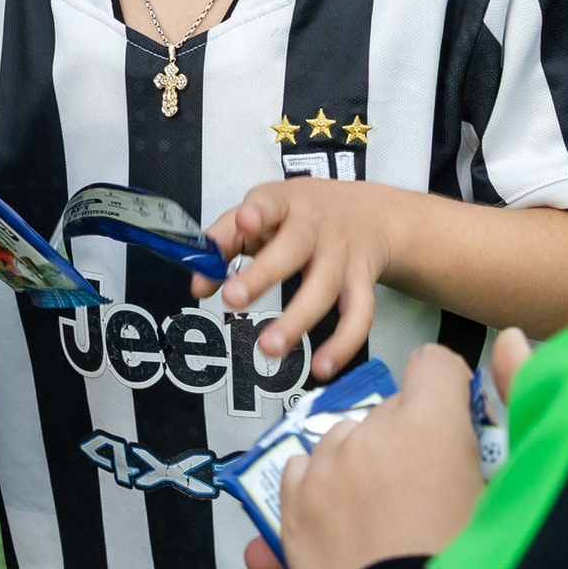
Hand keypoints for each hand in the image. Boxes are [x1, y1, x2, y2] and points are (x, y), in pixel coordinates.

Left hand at [198, 177, 417, 378]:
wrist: (369, 214)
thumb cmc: (302, 215)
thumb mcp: (263, 211)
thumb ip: (224, 241)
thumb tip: (199, 284)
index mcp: (285, 204)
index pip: (270, 202)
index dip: (258, 212)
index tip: (245, 222)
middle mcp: (317, 228)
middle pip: (294, 249)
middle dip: (263, 275)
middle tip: (233, 298)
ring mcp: (342, 256)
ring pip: (324, 288)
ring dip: (297, 321)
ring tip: (269, 347)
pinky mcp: (362, 284)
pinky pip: (359, 317)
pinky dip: (343, 345)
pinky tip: (321, 366)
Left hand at [244, 333, 534, 568]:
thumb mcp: (513, 489)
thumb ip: (516, 397)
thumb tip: (510, 340)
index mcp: (428, 425)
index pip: (433, 366)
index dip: (447, 391)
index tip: (453, 418)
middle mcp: (369, 438)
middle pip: (387, 415)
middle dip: (405, 445)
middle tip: (428, 494)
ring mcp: (325, 473)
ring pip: (341, 446)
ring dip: (359, 471)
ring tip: (388, 522)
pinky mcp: (294, 511)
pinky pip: (301, 478)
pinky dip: (319, 497)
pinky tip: (348, 531)